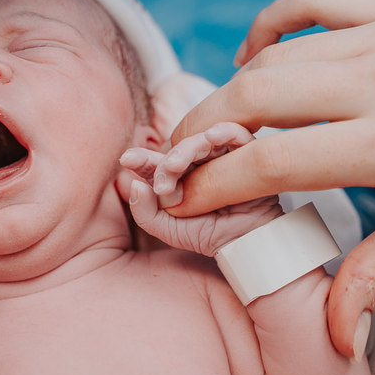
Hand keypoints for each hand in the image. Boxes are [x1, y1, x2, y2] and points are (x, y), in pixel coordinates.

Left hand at [119, 122, 281, 256]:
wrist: (247, 243)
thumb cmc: (208, 234)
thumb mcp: (168, 229)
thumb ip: (145, 212)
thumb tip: (135, 185)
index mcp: (176, 176)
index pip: (155, 162)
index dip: (141, 159)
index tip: (127, 159)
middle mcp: (197, 161)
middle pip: (177, 149)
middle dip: (165, 163)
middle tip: (162, 183)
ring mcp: (220, 154)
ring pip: (200, 140)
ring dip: (186, 150)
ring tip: (175, 167)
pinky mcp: (246, 151)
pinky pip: (235, 133)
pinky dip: (224, 131)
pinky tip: (212, 137)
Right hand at [170, 0, 374, 355]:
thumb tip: (331, 333)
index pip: (271, 160)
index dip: (211, 182)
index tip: (179, 200)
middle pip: (254, 96)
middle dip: (198, 131)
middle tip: (179, 160)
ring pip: (276, 52)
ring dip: (228, 88)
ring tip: (213, 123)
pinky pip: (315, 0)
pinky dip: (270, 23)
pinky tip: (254, 53)